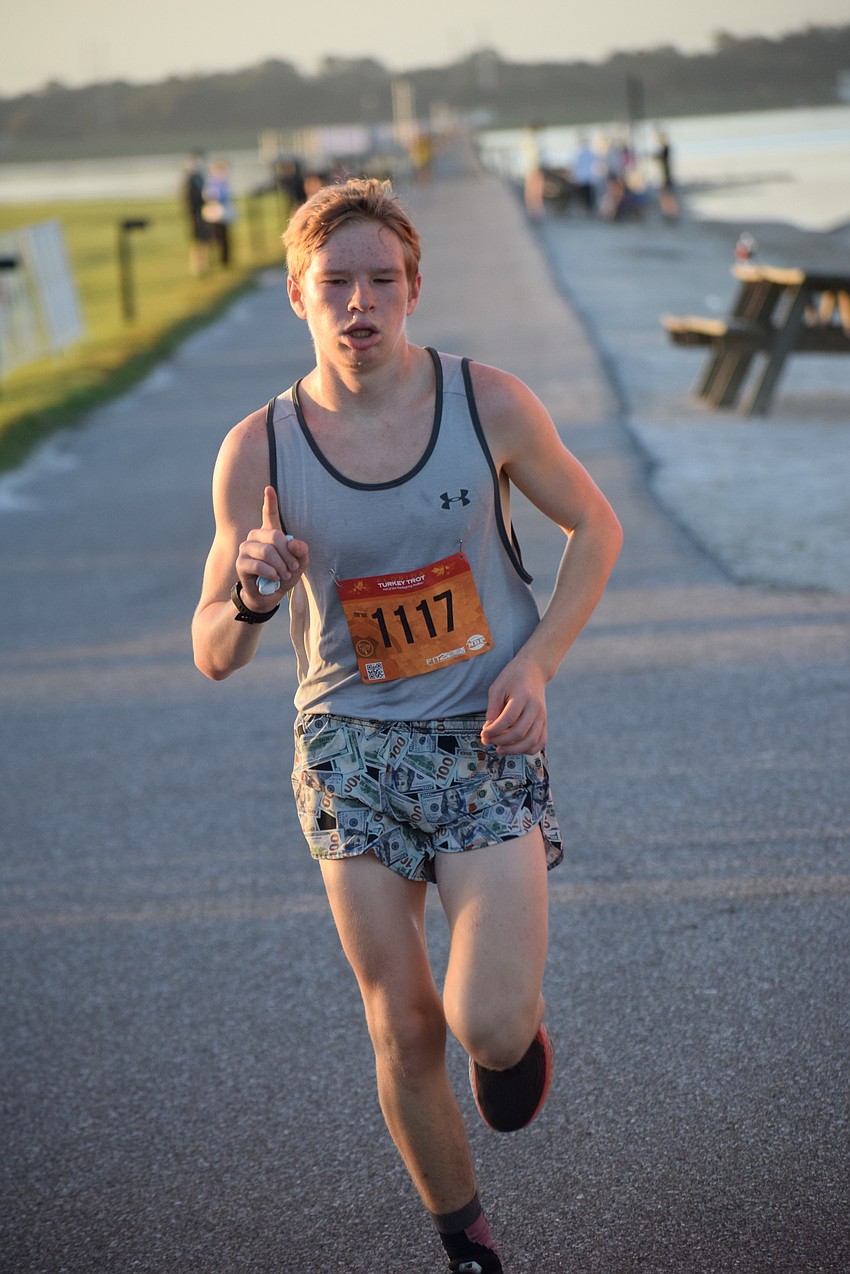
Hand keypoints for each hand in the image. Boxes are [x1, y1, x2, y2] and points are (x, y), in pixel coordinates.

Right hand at [235, 486, 307, 606]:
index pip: (270, 514)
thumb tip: (293, 542)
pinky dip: (271, 572)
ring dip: (280, 565)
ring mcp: (246, 548)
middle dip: (288, 554)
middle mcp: (255, 537)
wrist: (269, 596)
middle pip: (275, 536)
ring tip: (284, 575)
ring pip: (267, 551)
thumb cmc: (283, 576)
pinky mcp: (240, 563)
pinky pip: (258, 564)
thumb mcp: (299, 564)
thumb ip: (301, 552)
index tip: (269, 488)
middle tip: (293, 567)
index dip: (270, 501)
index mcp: (270, 533)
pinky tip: (274, 578)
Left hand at [481, 656, 547, 754]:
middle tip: (488, 741)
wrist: (534, 670)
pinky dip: (528, 749)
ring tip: (499, 749)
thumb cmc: (512, 678)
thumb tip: (488, 731)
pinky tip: (515, 748)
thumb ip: (493, 709)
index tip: (483, 734)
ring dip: (514, 750)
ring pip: (531, 741)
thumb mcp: (497, 688)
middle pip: (519, 732)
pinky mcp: (545, 722)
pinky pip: (541, 742)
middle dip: (501, 741)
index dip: (494, 730)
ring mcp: (542, 716)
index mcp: (522, 696)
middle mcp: (535, 708)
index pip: (508, 719)